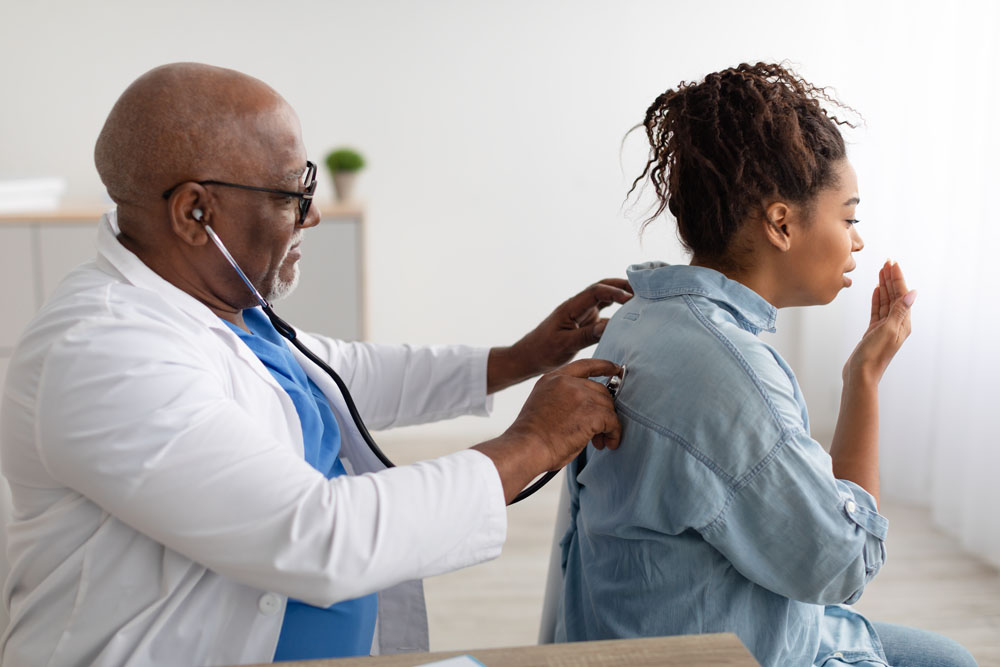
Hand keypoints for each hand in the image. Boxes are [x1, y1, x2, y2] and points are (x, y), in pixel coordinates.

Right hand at [473, 358, 621, 503]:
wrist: (526, 447)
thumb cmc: (530, 436)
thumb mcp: (543, 404)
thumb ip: (562, 398)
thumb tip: (586, 409)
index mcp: (552, 379)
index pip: (584, 365)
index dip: (603, 366)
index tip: (615, 368)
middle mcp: (567, 382)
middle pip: (600, 390)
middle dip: (604, 410)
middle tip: (600, 432)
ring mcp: (580, 395)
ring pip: (608, 406)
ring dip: (608, 425)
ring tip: (601, 441)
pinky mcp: (592, 412)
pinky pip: (612, 421)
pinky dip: (613, 434)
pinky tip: (607, 444)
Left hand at [487, 279, 632, 392]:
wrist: (529, 357)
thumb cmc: (543, 351)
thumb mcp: (565, 345)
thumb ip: (587, 335)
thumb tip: (609, 326)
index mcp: (571, 307)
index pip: (596, 291)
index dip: (614, 291)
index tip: (630, 298)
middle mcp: (578, 307)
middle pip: (602, 288)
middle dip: (622, 285)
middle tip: (643, 289)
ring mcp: (582, 314)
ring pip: (605, 299)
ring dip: (621, 296)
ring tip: (642, 298)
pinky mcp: (585, 323)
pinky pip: (604, 313)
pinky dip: (618, 312)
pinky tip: (631, 317)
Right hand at [843, 260, 916, 385]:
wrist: (860, 375)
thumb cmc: (873, 355)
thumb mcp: (887, 330)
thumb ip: (899, 311)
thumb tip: (912, 293)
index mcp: (903, 323)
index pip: (901, 295)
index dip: (897, 278)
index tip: (892, 263)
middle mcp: (896, 324)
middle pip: (895, 296)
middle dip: (891, 278)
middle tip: (887, 262)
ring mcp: (885, 328)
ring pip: (885, 301)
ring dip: (884, 286)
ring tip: (881, 271)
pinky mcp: (874, 332)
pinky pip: (877, 310)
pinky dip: (877, 299)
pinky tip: (875, 290)